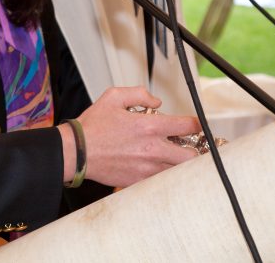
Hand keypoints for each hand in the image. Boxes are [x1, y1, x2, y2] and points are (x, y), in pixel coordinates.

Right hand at [75, 86, 200, 187]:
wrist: (76, 151)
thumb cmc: (93, 126)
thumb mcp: (113, 97)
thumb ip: (139, 94)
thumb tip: (156, 102)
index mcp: (149, 127)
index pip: (188, 126)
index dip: (198, 124)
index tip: (197, 125)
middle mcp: (152, 149)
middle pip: (192, 156)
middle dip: (195, 150)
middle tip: (191, 146)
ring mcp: (147, 168)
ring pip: (179, 172)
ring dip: (180, 164)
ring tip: (174, 157)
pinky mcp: (138, 181)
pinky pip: (161, 181)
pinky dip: (163, 174)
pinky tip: (157, 167)